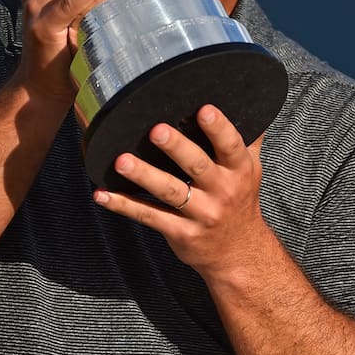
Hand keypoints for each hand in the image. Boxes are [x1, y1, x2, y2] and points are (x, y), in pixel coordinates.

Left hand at [92, 104, 271, 276]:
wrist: (239, 253)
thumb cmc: (240, 201)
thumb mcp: (251, 169)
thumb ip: (247, 138)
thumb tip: (250, 102)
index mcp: (239, 170)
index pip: (231, 146)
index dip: (218, 128)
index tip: (204, 109)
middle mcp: (222, 191)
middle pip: (197, 166)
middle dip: (177, 148)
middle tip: (156, 130)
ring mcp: (201, 214)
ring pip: (170, 192)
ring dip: (145, 176)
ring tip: (122, 161)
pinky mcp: (181, 233)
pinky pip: (149, 217)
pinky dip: (124, 205)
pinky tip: (103, 194)